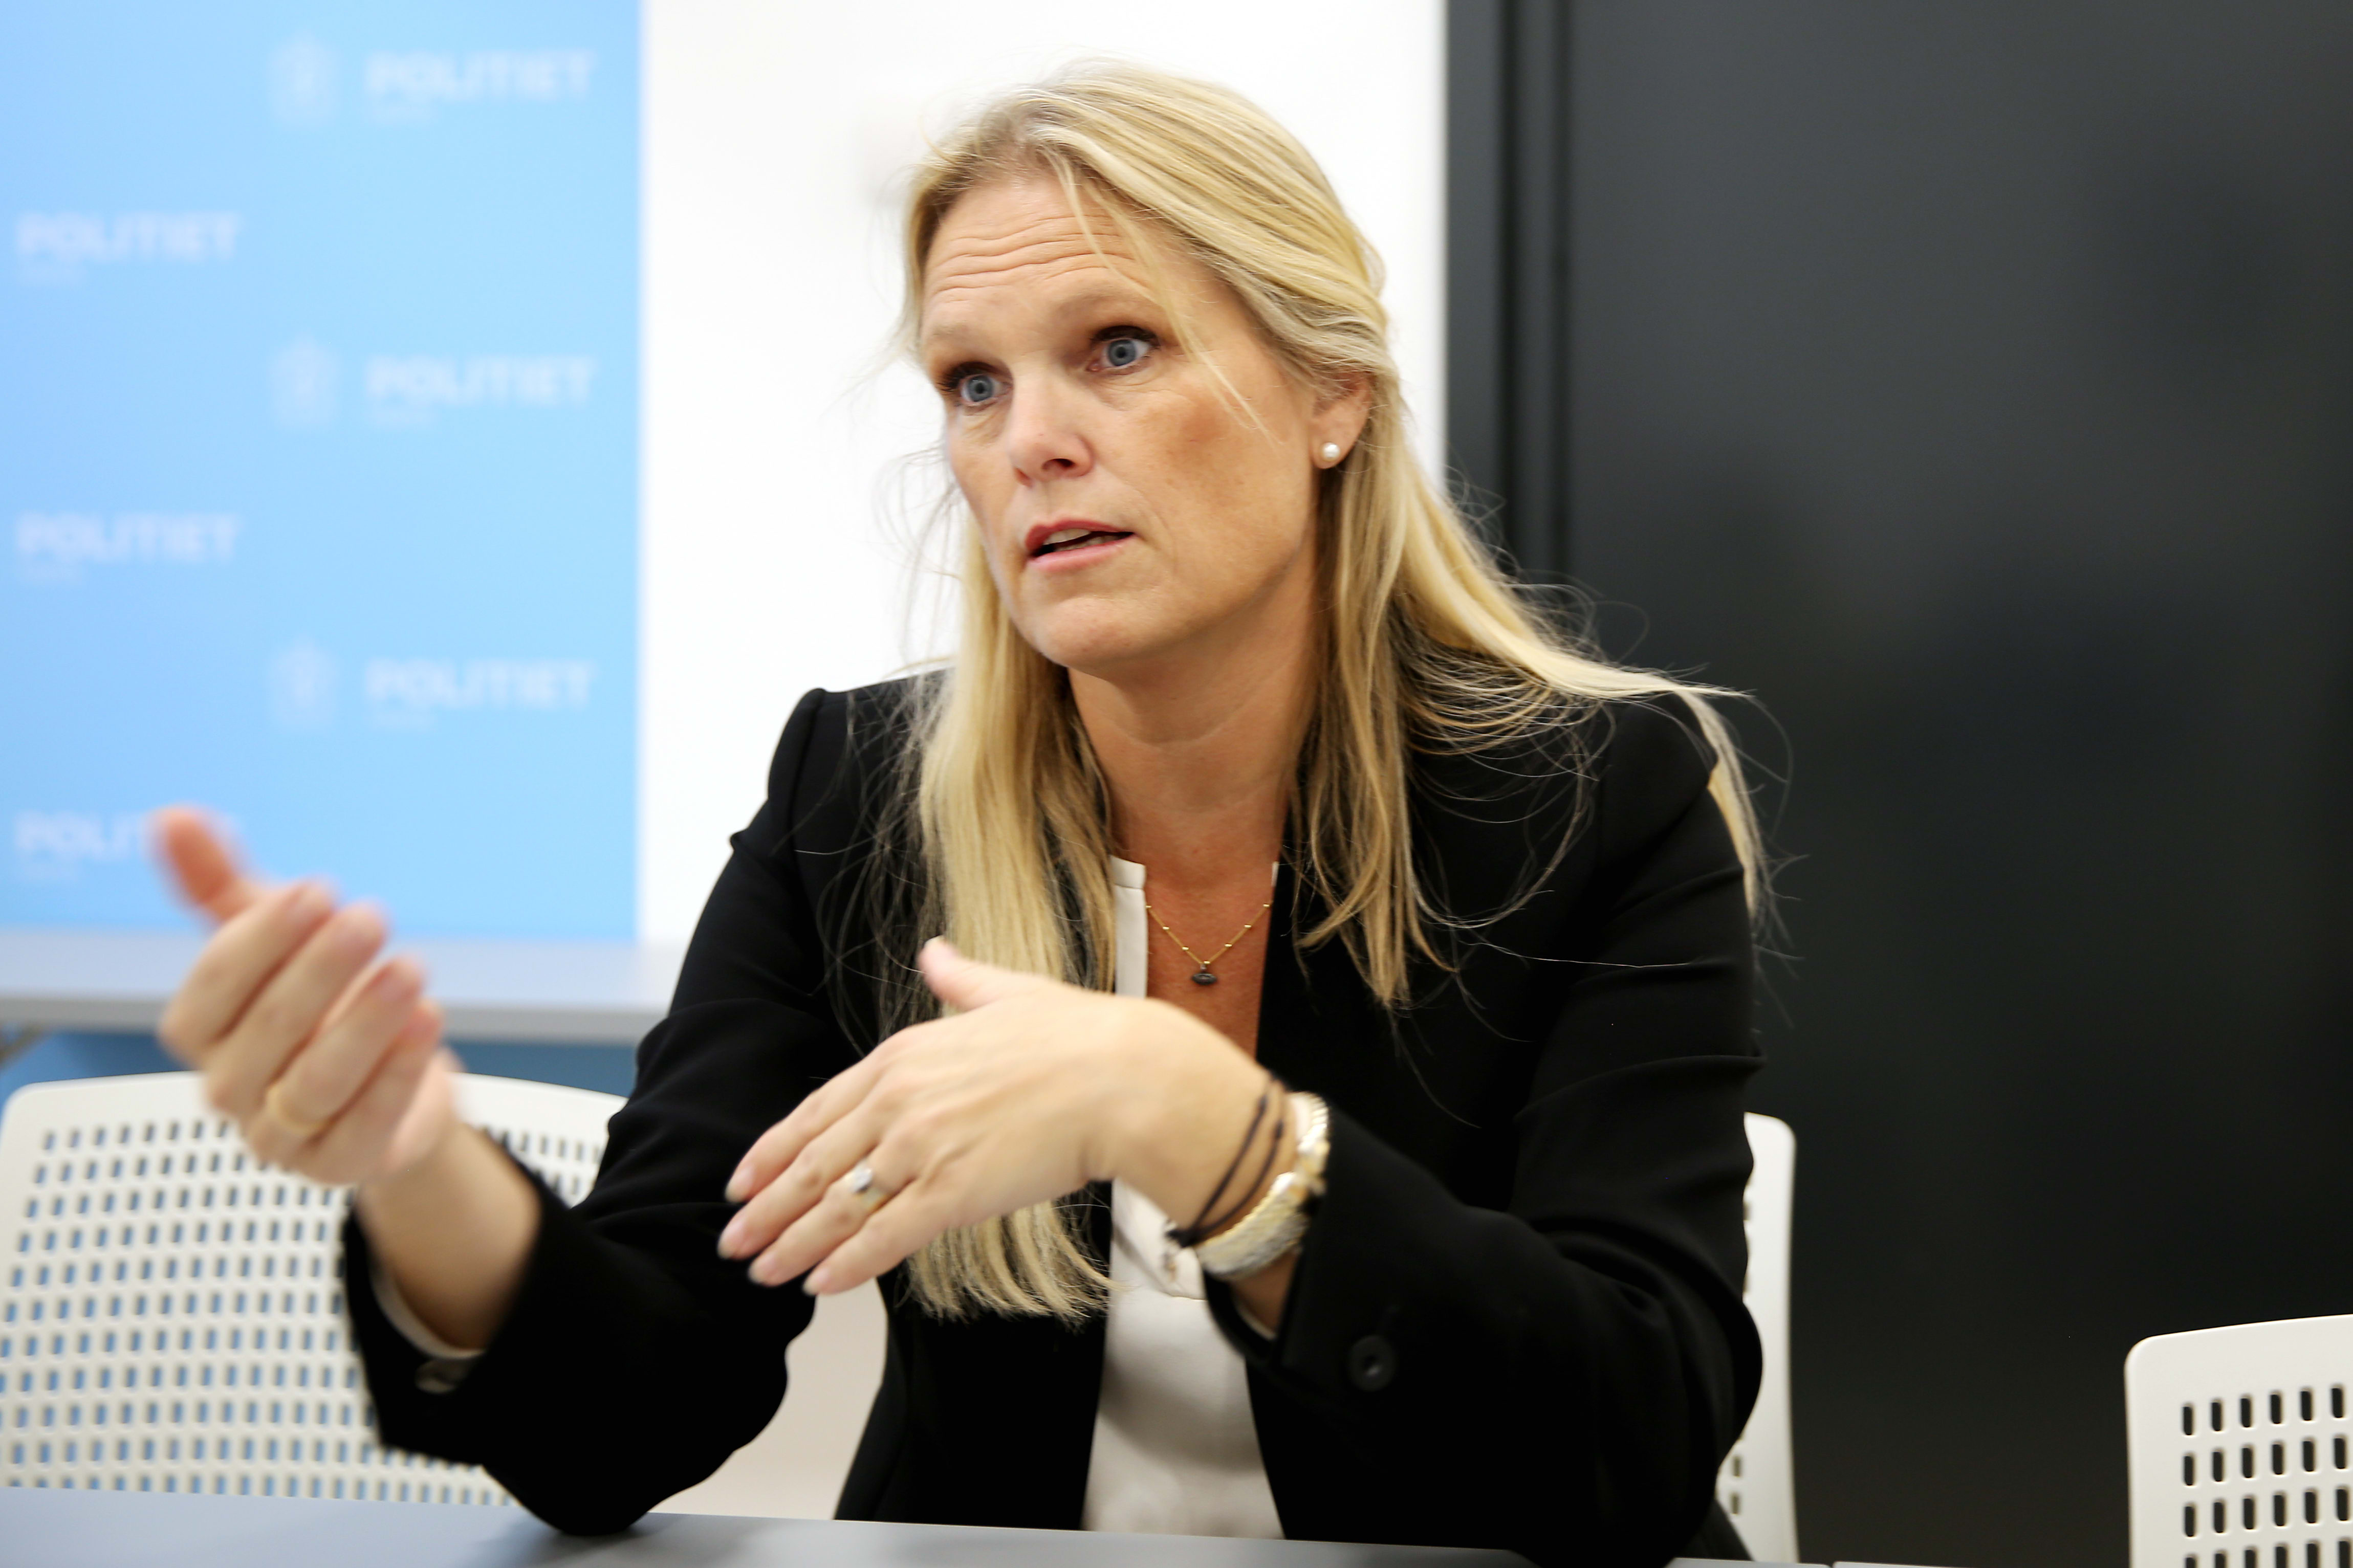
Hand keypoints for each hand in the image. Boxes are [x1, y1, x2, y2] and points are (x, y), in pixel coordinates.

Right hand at [151, 806, 456, 1186]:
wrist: (388, 1078)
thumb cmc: (317, 1002)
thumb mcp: (274, 938)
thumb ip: (218, 884)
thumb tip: (173, 816)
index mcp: (202, 1031)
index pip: (214, 987)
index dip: (261, 940)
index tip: (316, 890)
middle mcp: (231, 1087)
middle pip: (268, 1031)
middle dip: (321, 971)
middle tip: (370, 916)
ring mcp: (282, 1134)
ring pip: (318, 1082)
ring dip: (366, 1023)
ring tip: (411, 969)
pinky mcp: (341, 1163)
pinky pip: (366, 1123)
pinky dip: (399, 1072)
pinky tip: (429, 1022)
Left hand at [718, 939, 1261, 1294]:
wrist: (1125, 1079)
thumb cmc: (1078, 1038)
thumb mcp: (1007, 992)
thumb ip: (960, 979)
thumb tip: (935, 952)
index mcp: (905, 1056)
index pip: (817, 1111)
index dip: (774, 1150)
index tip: (743, 1179)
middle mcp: (900, 1101)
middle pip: (813, 1165)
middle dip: (766, 1208)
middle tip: (732, 1239)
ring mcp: (923, 1148)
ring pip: (837, 1206)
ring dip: (792, 1244)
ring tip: (761, 1271)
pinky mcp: (953, 1193)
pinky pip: (886, 1236)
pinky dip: (847, 1264)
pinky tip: (819, 1284)